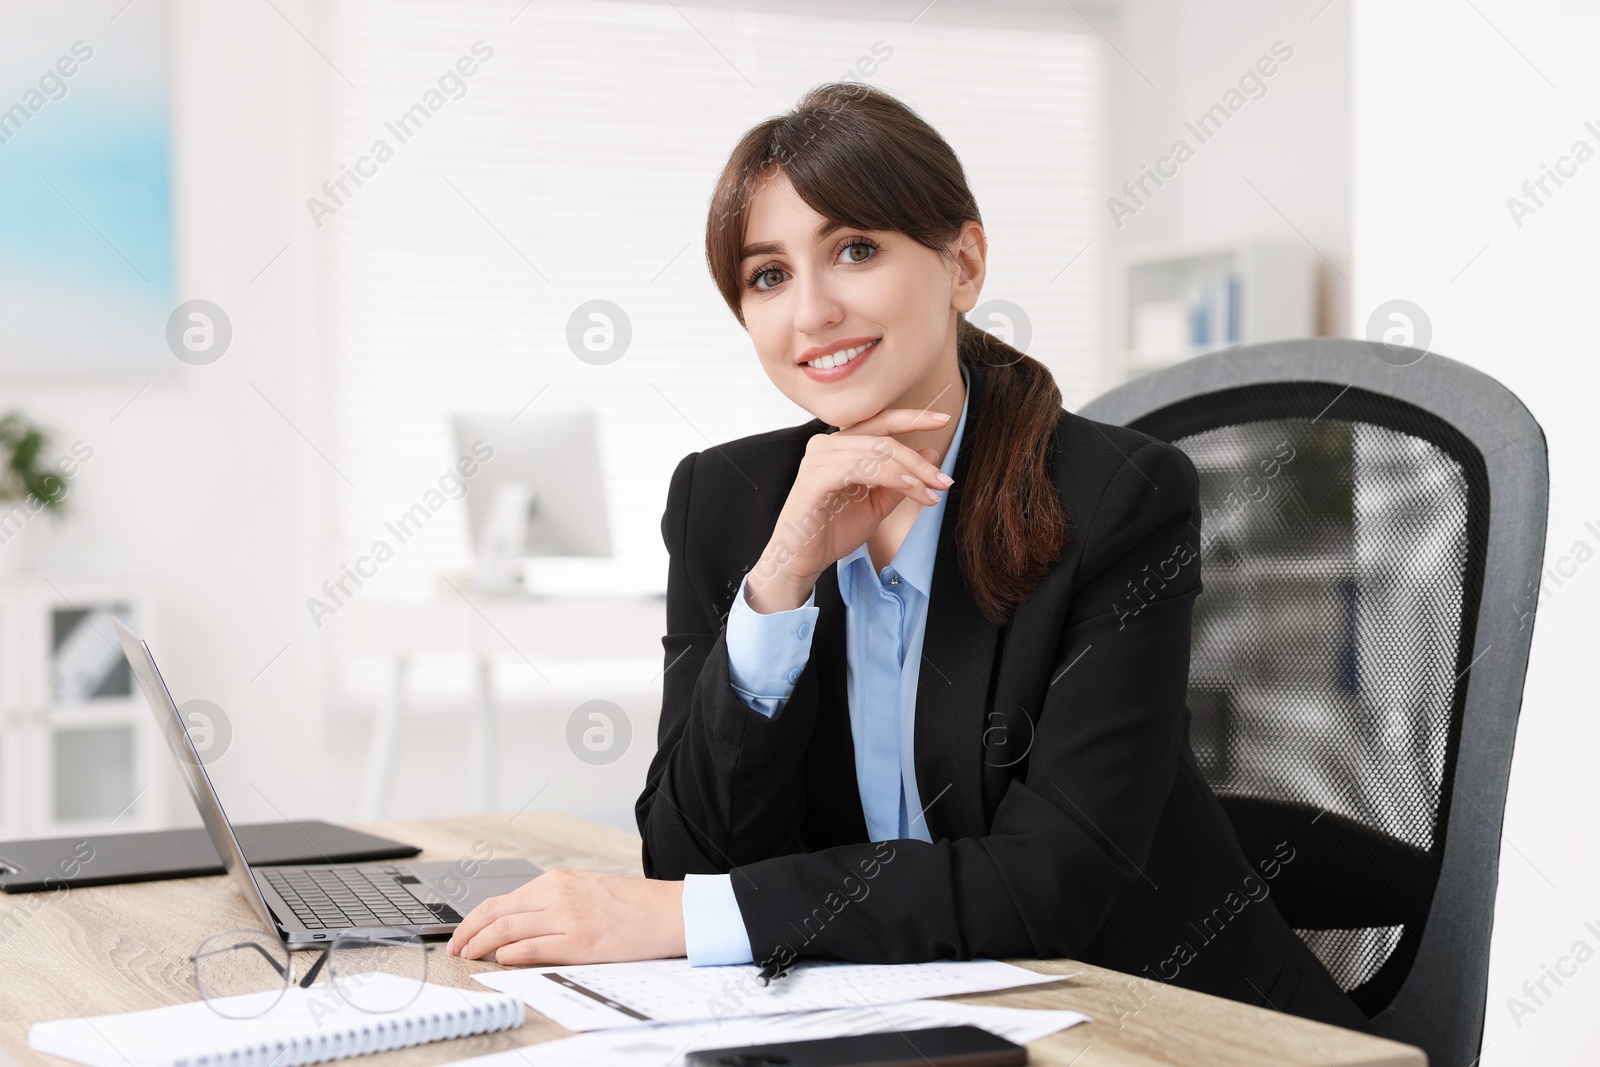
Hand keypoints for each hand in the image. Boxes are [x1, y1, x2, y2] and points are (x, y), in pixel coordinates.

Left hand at [446, 869, 685, 965]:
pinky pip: (533, 947)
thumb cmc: (632, 904)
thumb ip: (553, 902)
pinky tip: (500, 960)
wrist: (668, 911)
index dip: (473, 919)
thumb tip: (518, 923)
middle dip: (467, 933)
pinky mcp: (579, 941)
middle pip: (496, 913)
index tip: (461, 934)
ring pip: (507, 930)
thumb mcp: (586, 890)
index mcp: (557, 880)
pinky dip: (510, 954)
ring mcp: (567, 917)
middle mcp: (557, 894)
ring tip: (469, 958)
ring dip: (481, 945)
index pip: (501, 900)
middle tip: (454, 949)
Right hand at [748, 408, 953, 609]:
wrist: (801, 561)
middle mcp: (826, 445)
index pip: (879, 423)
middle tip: (945, 480)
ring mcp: (818, 459)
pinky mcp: (815, 478)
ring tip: (931, 491)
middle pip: (883, 440)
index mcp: (839, 446)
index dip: (912, 418)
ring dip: (910, 472)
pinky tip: (909, 487)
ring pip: (875, 452)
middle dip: (919, 461)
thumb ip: (899, 480)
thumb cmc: (832, 532)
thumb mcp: (876, 504)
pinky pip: (860, 468)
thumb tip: (930, 452)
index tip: (944, 420)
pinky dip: (889, 476)